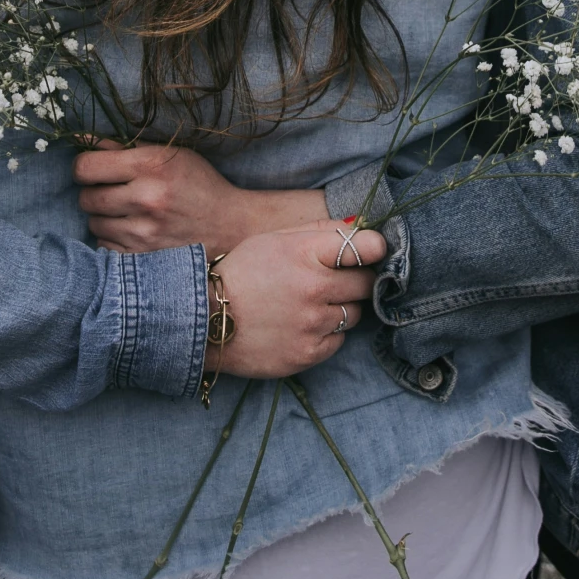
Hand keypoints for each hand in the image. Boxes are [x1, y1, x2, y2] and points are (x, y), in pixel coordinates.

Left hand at [76, 142, 327, 254]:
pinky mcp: (144, 257)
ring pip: (93, 223)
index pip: (85, 168)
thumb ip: (122, 147)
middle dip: (93, 192)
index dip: (83, 167)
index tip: (93, 169)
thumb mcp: (168, 155)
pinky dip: (112, 237)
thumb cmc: (197, 183)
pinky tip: (131, 229)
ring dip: (103, 216)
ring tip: (125, 210)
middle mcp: (145, 198)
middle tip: (111, 190)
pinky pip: (104, 245)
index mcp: (150, 166)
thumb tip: (81, 139)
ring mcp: (144, 232)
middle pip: (86, 198)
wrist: (229, 225)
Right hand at [211, 222, 388, 379]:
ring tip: (309, 305)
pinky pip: (338, 339)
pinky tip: (301, 326)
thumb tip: (360, 225)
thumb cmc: (241, 273)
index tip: (370, 252)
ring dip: (340, 308)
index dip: (373, 249)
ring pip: (355, 313)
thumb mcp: (273, 239)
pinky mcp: (309, 353)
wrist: (204, 319)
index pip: (367, 247)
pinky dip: (326, 333)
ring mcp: (312, 323)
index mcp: (305, 252)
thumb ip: (318, 230)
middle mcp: (314, 288)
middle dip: (356, 279)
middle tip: (334, 281)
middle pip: (367, 283)